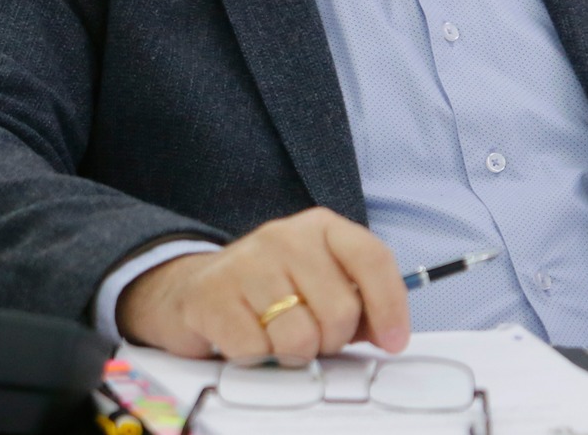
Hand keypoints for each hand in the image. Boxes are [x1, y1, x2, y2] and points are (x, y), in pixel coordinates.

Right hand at [116, 208, 408, 363]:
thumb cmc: (270, 290)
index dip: (390, 305)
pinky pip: (258, 351)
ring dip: (293, 354)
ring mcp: (245, 263)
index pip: (372, 257)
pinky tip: (247, 339)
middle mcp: (283, 236)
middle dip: (331, 339)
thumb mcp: (319, 282)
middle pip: (340, 310)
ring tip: (276, 336)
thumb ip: (359, 301)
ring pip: (301, 338)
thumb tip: (387, 333)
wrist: (194, 289)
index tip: (393, 341)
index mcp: (319, 228)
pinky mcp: (213, 296)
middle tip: (310, 334)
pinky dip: (257, 359)